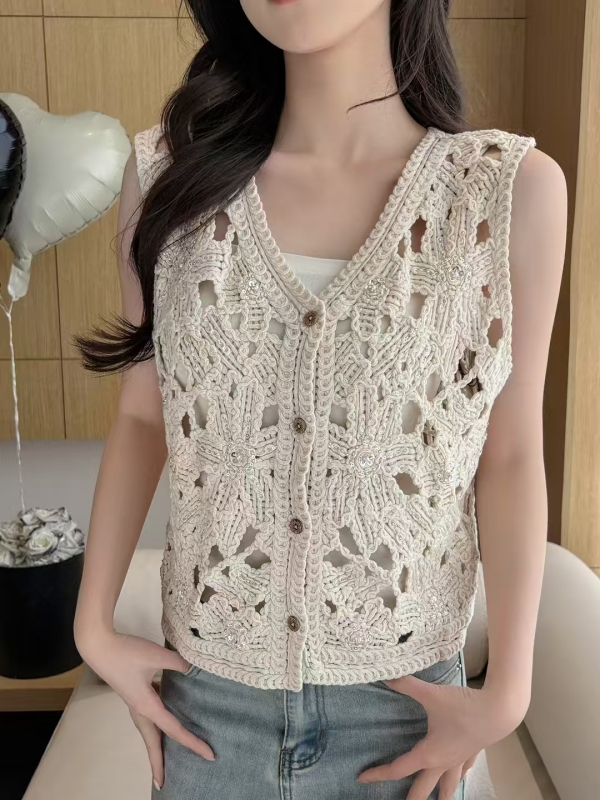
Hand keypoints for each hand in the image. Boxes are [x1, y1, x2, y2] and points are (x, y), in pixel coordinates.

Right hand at [76, 629, 214, 788]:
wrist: (99, 645)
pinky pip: (149, 714)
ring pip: (149, 729)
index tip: (209, 755)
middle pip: (153, 741)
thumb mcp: (158, 656)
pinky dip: (157, 722)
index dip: (193, 743)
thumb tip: (193, 668)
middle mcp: (140, 709)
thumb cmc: (126, 653)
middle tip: (164, 783)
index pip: (174, 730)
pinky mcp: (133, 692)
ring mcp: (135, 701)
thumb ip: (179, 663)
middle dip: (158, 762)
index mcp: (147, 706)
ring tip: (165, 756)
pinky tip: (168, 712)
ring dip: (157, 744)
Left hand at [356, 674, 526, 799]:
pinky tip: (460, 775)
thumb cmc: (463, 706)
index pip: (398, 769)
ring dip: (440, 794)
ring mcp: (459, 760)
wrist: (498, 711)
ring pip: (448, 785)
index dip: (378, 774)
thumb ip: (405, 684)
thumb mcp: (430, 694)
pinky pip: (463, 769)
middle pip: (423, 789)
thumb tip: (385, 675)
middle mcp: (443, 763)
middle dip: (412, 799)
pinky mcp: (473, 752)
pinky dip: (459, 776)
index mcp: (428, 754)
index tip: (362, 778)